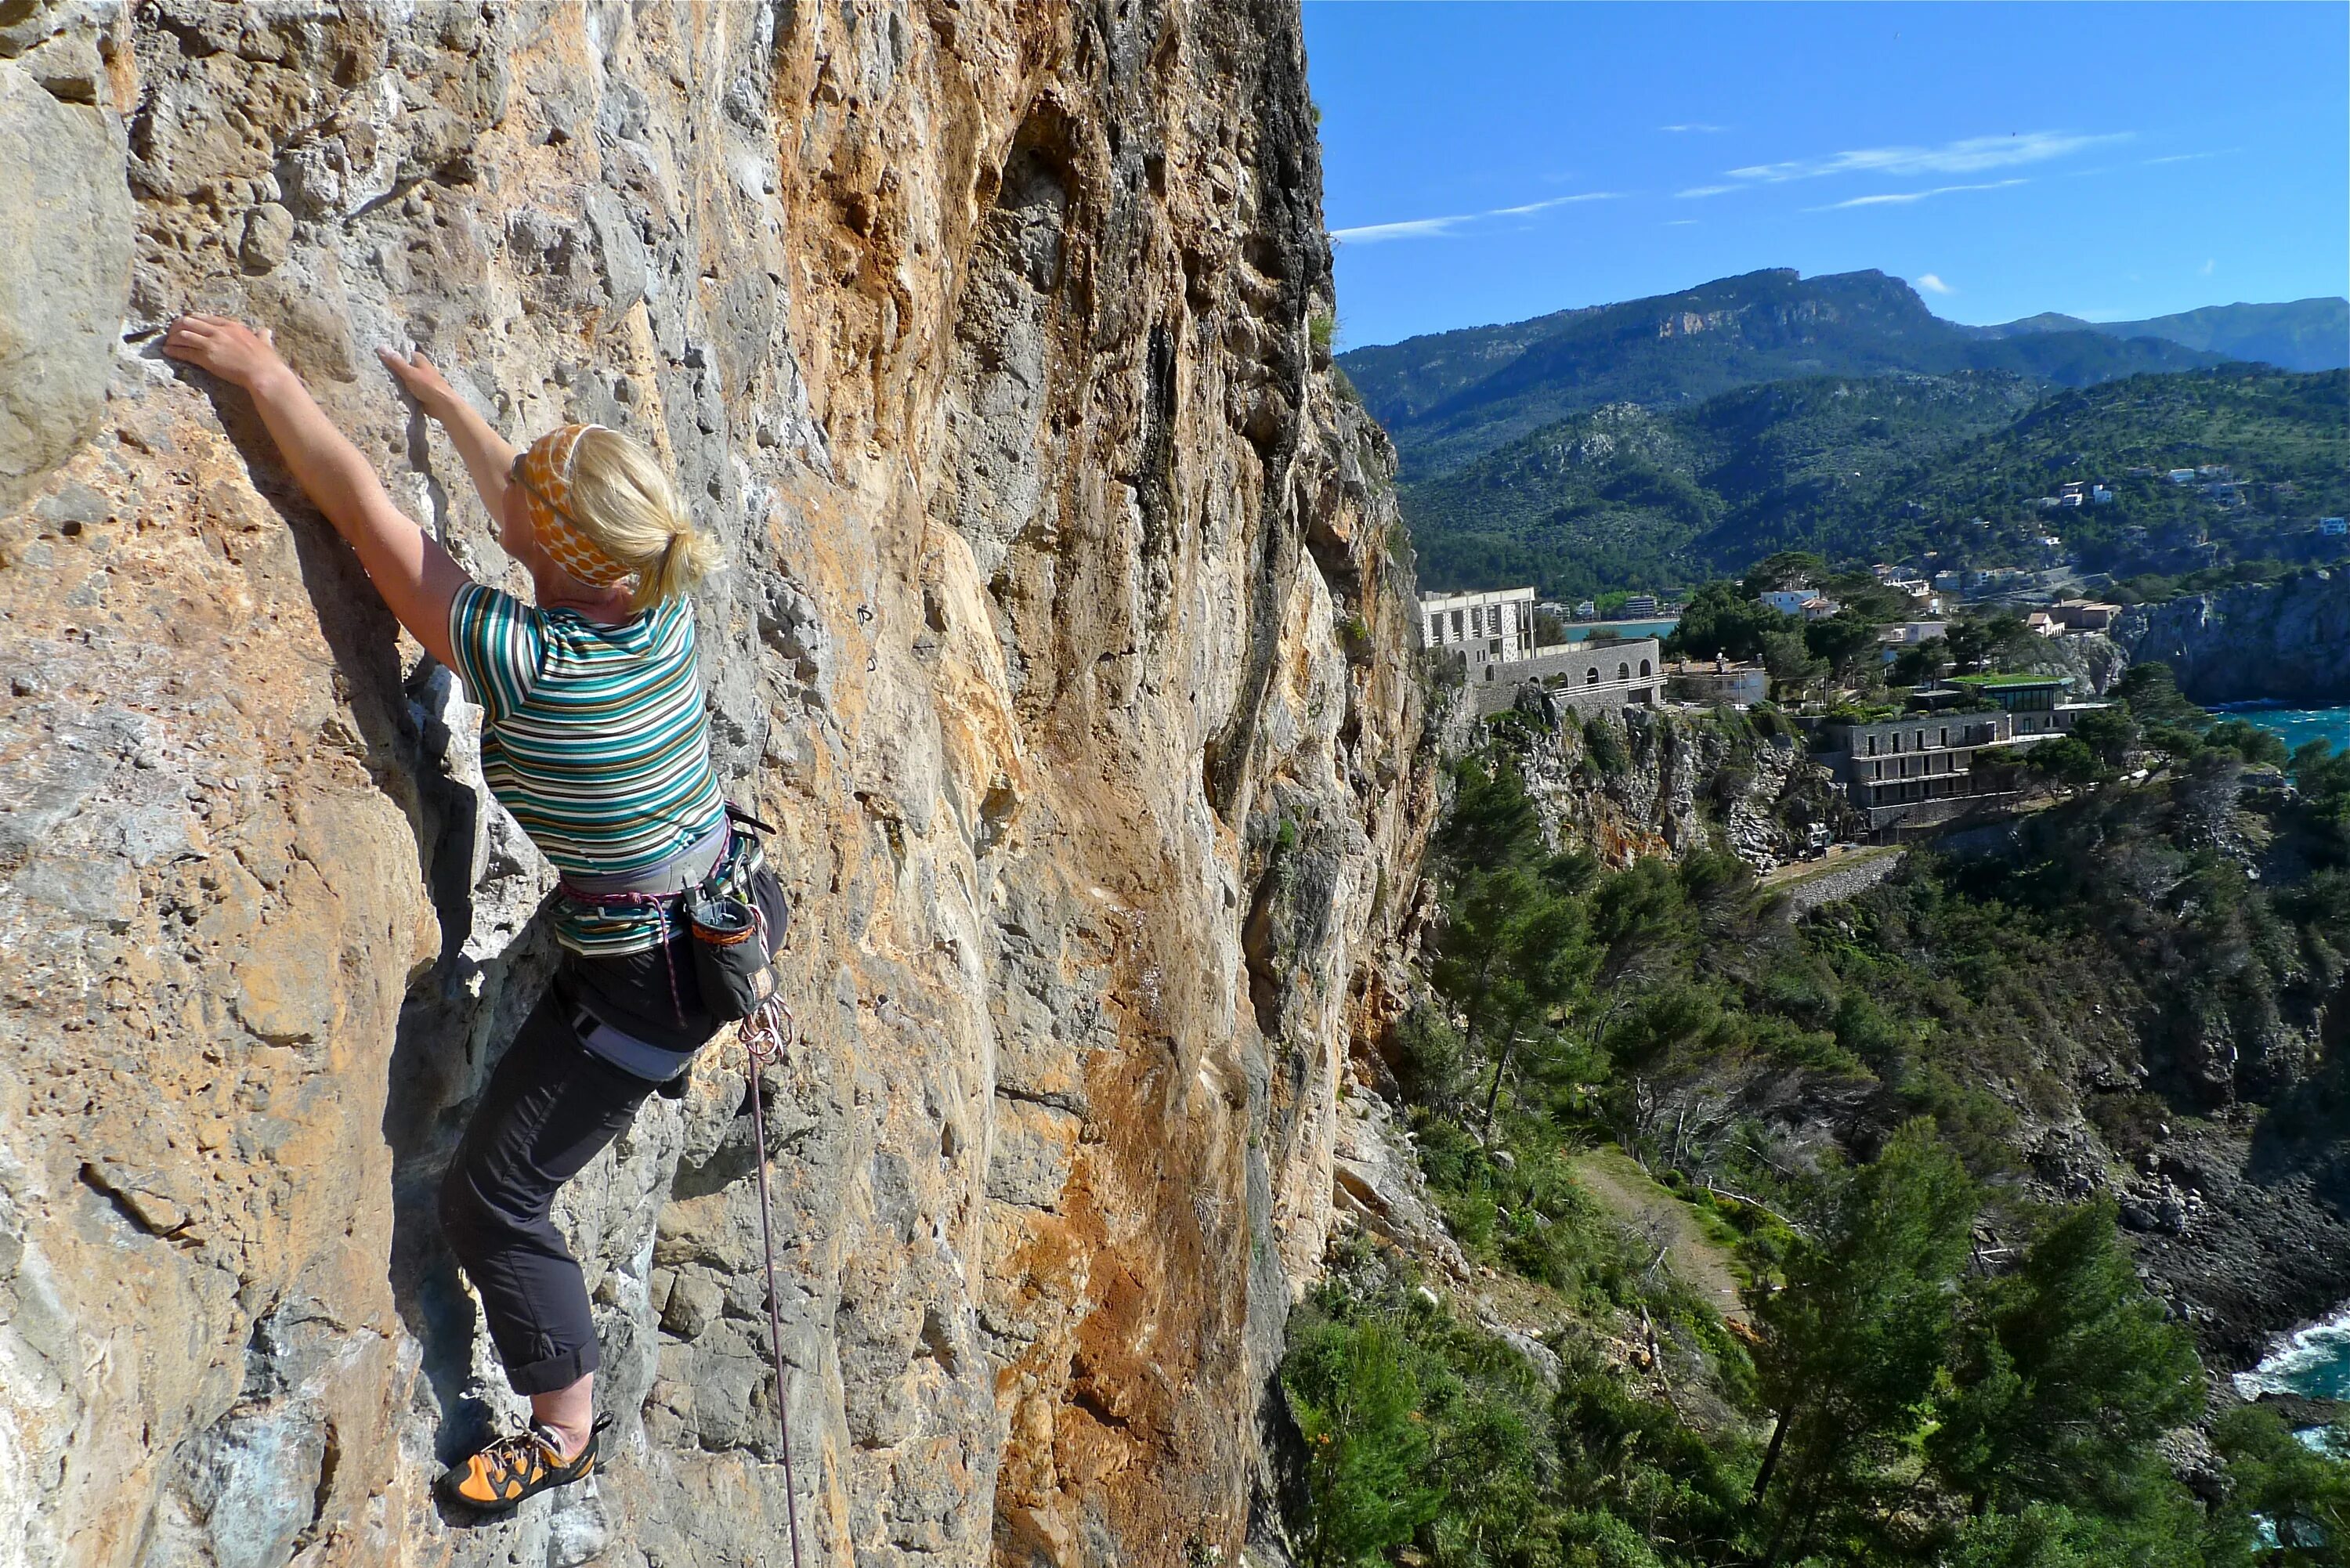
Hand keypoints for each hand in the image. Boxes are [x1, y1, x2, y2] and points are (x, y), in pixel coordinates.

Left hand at [161, 315, 290, 390]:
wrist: (263, 373)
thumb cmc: (266, 361)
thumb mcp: (264, 343)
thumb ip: (262, 335)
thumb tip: (266, 331)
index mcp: (231, 325)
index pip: (204, 317)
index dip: (191, 320)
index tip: (184, 324)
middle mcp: (218, 331)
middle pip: (189, 322)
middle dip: (176, 327)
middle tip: (172, 333)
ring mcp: (211, 344)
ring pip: (183, 335)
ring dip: (172, 339)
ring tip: (168, 343)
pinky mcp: (207, 358)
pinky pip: (185, 352)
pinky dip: (173, 351)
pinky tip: (168, 352)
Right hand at [377, 345, 458, 418]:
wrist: (443, 405)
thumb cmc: (429, 386)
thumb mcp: (410, 372)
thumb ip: (396, 362)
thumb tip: (381, 347)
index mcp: (419, 359)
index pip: (402, 353)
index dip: (390, 354)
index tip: (376, 356)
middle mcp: (420, 368)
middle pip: (401, 366)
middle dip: (391, 369)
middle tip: (374, 370)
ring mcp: (420, 380)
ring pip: (403, 378)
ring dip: (395, 381)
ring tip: (378, 380)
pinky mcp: (419, 392)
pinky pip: (406, 389)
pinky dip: (400, 390)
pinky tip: (389, 391)